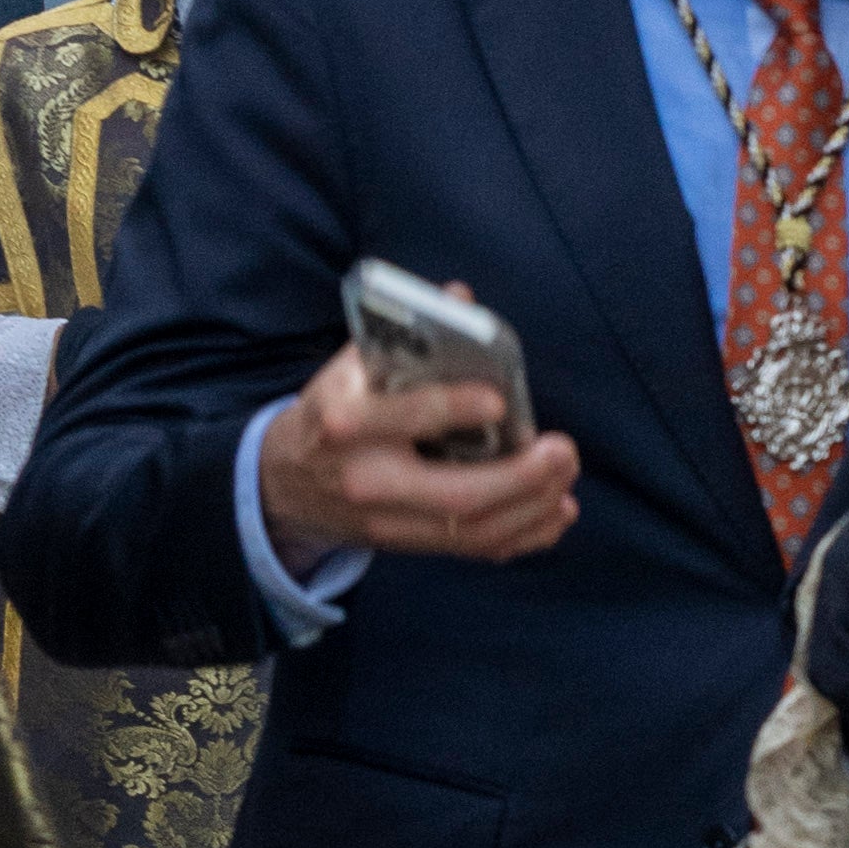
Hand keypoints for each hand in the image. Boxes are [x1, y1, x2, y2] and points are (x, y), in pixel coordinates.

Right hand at [255, 339, 577, 575]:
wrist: (282, 482)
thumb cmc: (330, 412)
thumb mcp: (349, 370)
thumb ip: (404, 337)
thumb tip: (461, 297)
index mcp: (347, 423)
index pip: (406, 418)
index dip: (456, 409)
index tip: (501, 402)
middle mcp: (366, 481)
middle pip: (454, 494)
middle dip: (520, 477)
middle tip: (563, 451)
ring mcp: (386, 523)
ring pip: (470, 530)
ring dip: (531, 509)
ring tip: (566, 479)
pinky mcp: (403, 546)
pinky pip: (471, 550)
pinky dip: (521, 537)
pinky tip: (554, 514)